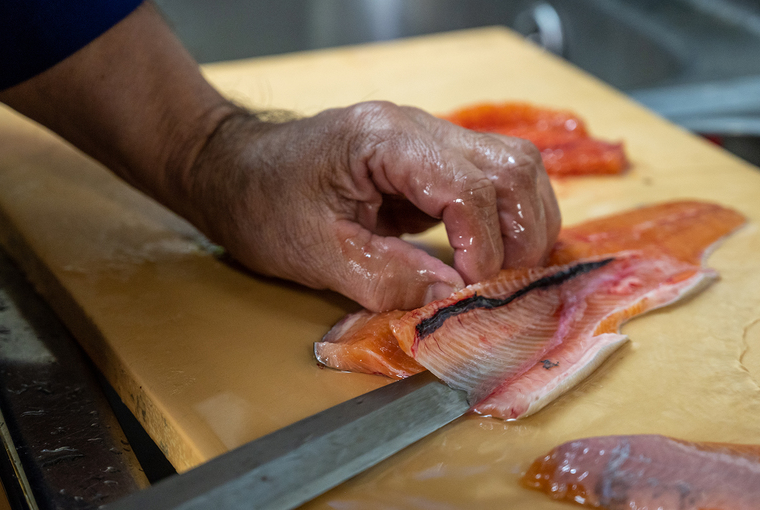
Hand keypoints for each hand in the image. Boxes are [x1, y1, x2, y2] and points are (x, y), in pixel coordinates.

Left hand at [175, 101, 560, 311]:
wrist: (235, 172)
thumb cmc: (262, 204)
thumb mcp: (317, 254)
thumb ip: (387, 279)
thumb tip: (452, 302)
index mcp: (383, 140)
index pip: (468, 185)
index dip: (483, 245)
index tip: (472, 290)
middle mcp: (416, 126)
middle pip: (511, 164)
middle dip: (521, 231)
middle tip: (506, 284)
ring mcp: (426, 138)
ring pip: (514, 164)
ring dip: (524, 222)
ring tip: (509, 272)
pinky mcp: (429, 160)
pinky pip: (491, 179)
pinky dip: (506, 218)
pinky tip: (497, 254)